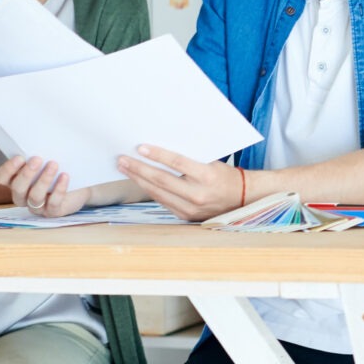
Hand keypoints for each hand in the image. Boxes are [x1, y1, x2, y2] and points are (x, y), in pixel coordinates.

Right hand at [0, 155, 85, 217]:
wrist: (80, 184)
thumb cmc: (59, 168)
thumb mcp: (47, 158)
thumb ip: (37, 154)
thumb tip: (36, 139)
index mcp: (16, 180)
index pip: (1, 178)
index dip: (8, 169)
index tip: (20, 157)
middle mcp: (23, 196)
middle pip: (17, 188)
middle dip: (26, 174)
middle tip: (37, 159)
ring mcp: (37, 206)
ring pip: (35, 197)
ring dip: (43, 180)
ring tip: (54, 165)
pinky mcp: (53, 212)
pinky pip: (53, 203)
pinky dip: (59, 189)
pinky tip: (64, 176)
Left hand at [117, 145, 248, 222]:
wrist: (241, 200)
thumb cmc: (224, 176)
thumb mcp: (211, 162)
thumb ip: (189, 158)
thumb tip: (160, 150)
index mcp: (207, 176)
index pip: (177, 163)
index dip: (157, 155)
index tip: (140, 147)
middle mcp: (198, 194)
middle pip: (161, 180)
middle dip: (139, 168)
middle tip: (122, 159)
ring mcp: (190, 208)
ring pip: (158, 192)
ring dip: (139, 179)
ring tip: (125, 168)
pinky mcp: (185, 216)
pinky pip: (163, 201)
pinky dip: (149, 190)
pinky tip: (139, 181)